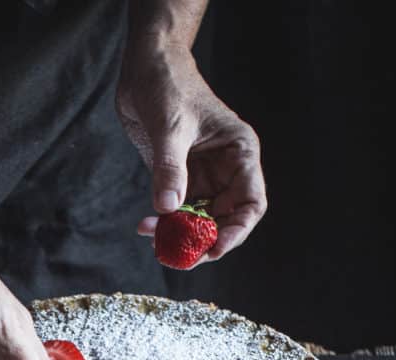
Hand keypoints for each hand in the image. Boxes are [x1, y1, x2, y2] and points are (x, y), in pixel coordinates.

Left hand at [116, 43, 266, 263]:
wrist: (145, 68)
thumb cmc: (168, 85)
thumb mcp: (170, 127)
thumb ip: (170, 168)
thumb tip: (169, 208)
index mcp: (239, 153)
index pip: (250, 203)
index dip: (236, 231)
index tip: (213, 248)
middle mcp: (226, 169)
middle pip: (225, 220)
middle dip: (203, 240)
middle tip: (178, 255)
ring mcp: (203, 175)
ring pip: (199, 220)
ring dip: (179, 236)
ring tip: (155, 239)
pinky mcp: (179, 178)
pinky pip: (177, 212)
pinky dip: (164, 224)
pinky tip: (146, 226)